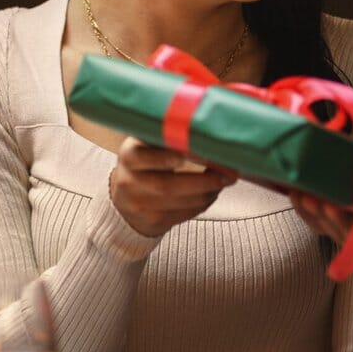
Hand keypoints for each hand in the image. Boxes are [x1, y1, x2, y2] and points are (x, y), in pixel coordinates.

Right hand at [108, 138, 235, 237]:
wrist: (125, 200)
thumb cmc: (145, 163)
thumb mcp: (146, 145)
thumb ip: (167, 136)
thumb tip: (203, 129)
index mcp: (128, 157)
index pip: (141, 158)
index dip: (163, 158)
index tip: (184, 156)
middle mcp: (129, 182)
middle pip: (167, 185)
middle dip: (202, 181)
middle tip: (227, 174)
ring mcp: (140, 205)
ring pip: (181, 202)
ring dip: (209, 192)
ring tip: (225, 181)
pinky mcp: (154, 222)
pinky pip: (185, 214)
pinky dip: (204, 203)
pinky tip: (213, 192)